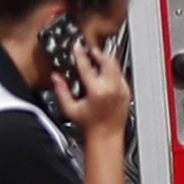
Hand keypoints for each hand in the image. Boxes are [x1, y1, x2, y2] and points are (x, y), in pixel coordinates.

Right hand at [55, 24, 132, 144]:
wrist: (107, 136)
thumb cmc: (91, 126)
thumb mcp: (70, 109)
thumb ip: (61, 91)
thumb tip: (56, 78)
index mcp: (97, 91)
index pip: (87, 66)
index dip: (80, 54)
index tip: (77, 47)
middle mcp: (111, 88)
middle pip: (106, 60)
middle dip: (97, 52)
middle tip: (90, 49)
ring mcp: (121, 89)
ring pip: (116, 65)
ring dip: (106, 59)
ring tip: (98, 57)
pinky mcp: (126, 92)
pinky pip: (121, 74)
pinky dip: (113, 70)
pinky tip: (106, 72)